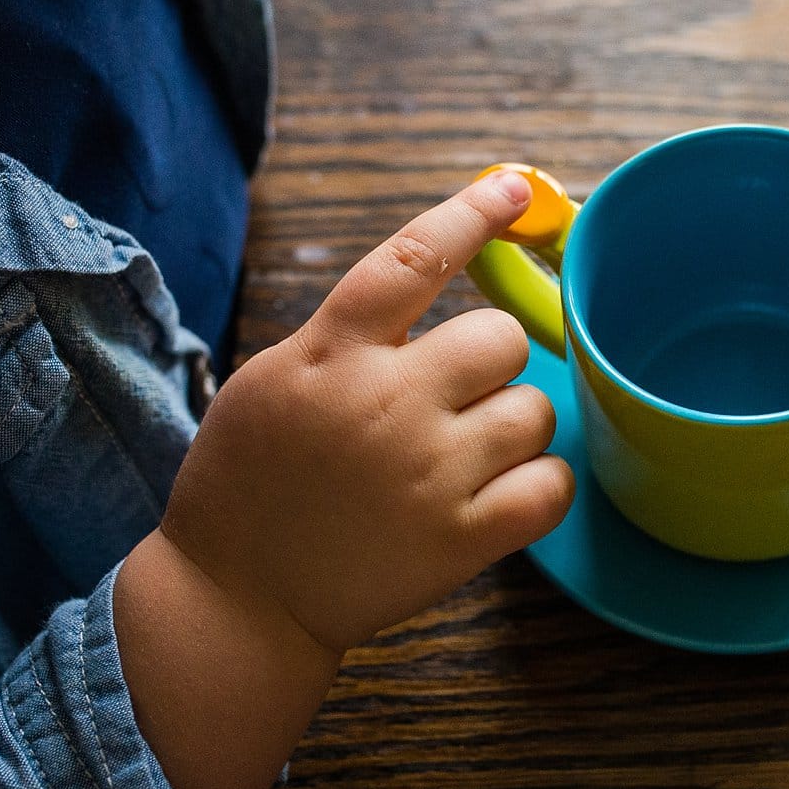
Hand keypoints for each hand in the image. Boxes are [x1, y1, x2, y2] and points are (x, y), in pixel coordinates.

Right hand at [159, 171, 574, 655]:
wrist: (237, 598)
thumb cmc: (252, 483)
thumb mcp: (274, 380)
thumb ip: (349, 334)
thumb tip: (432, 275)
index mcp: (331, 353)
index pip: (414, 257)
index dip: (472, 214)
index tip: (516, 189)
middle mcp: (385, 402)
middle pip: (501, 339)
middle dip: (493, 363)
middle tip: (458, 399)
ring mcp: (427, 472)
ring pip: (535, 410)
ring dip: (516, 426)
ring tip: (467, 456)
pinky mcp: (458, 540)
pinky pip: (550, 486)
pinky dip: (541, 485)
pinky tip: (505, 492)